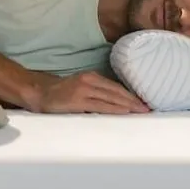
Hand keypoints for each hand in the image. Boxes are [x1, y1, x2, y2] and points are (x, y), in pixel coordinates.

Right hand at [30, 72, 150, 114]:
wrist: (40, 94)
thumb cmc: (62, 94)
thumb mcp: (81, 87)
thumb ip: (97, 91)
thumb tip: (117, 101)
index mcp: (92, 77)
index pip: (116, 87)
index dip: (132, 95)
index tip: (145, 102)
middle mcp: (89, 81)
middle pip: (117, 92)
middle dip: (134, 101)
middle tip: (149, 108)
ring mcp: (84, 90)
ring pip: (112, 98)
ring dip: (128, 105)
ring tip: (141, 111)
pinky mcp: (78, 101)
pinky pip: (101, 106)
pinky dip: (114, 108)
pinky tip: (124, 112)